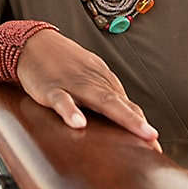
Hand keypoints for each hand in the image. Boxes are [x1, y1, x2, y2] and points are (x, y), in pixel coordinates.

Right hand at [16, 29, 160, 150]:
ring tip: (138, 132)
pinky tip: (79, 124)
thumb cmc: (63, 63)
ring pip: (100, 100)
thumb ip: (105, 95)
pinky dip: (70, 111)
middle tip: (154, 139)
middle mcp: (93, 81)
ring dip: (122, 116)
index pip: (126, 103)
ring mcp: (73, 84)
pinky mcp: (51, 88)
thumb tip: (126, 116)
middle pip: (119, 103)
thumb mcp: (88, 76)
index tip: (155, 145)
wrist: (32, 43)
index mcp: (102, 80)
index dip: (141, 124)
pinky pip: (62, 100)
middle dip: (139, 122)